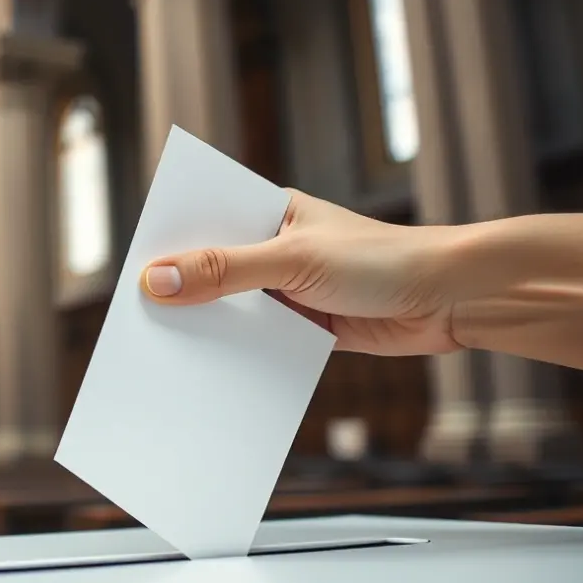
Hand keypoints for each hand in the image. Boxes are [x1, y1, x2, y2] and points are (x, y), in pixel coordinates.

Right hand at [140, 189, 462, 356]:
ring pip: (231, 309)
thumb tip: (155, 280)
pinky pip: (257, 341)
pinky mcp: (304, 327)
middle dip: (181, 293)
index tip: (131, 275)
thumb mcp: (291, 260)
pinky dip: (238, 354)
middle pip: (210, 269)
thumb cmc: (380, 260)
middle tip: (140, 320)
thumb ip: (223, 270)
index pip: (203, 222)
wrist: (451, 300)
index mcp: (267, 211)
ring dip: (208, 328)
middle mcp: (272, 247)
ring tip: (167, 352)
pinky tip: (210, 371)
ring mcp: (287, 289)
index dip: (167, 245)